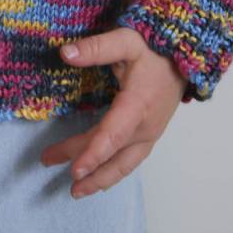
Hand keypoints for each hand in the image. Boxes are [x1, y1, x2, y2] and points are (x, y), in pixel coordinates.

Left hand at [40, 27, 186, 198]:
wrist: (185, 57)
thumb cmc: (155, 49)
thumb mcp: (127, 40)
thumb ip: (97, 48)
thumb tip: (65, 53)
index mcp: (138, 105)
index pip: (112, 135)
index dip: (93, 154)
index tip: (74, 170)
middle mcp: (146, 127)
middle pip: (111, 153)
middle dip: (81, 163)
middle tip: (47, 160)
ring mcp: (150, 134)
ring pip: (123, 164)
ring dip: (99, 179)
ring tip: (75, 192)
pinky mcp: (151, 135)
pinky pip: (131, 161)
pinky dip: (113, 173)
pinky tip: (99, 180)